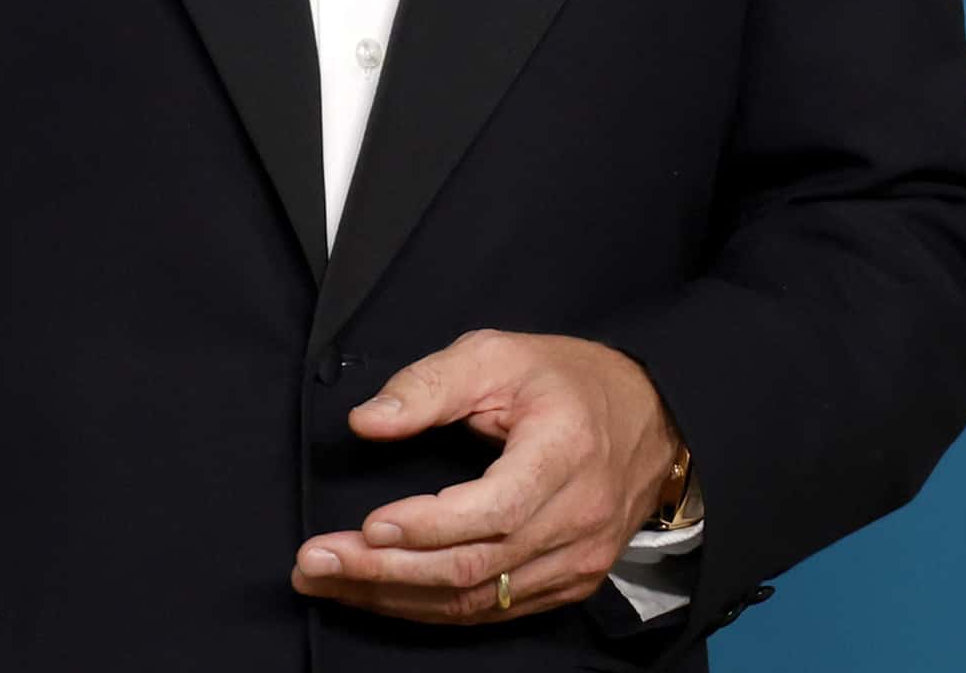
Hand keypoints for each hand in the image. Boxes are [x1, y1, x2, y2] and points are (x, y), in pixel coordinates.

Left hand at [290, 329, 681, 624]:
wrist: (652, 419)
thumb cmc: (567, 381)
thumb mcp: (498, 354)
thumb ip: (429, 384)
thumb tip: (366, 421)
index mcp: (564, 454)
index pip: (493, 511)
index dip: (426, 527)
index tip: (365, 526)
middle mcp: (576, 520)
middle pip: (472, 567)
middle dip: (383, 572)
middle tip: (313, 563)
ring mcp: (576, 561)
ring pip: (475, 601)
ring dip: (392, 596)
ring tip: (327, 581)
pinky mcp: (568, 584)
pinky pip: (490, 610)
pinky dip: (428, 606)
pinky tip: (379, 593)